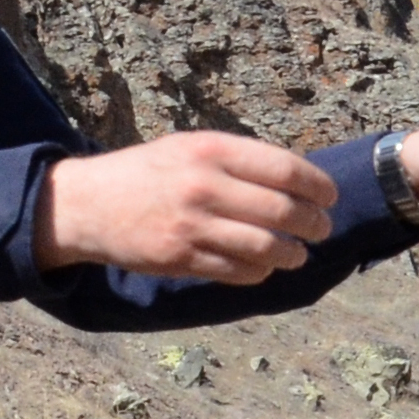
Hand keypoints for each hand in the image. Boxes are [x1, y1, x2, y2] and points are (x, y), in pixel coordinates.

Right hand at [31, 133, 334, 282]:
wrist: (88, 204)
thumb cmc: (147, 172)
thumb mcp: (190, 146)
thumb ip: (238, 159)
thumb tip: (296, 179)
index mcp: (210, 150)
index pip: (285, 169)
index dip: (318, 187)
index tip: (329, 197)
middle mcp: (203, 186)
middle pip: (282, 211)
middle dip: (313, 224)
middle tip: (321, 228)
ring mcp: (192, 226)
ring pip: (265, 247)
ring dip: (293, 254)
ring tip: (298, 253)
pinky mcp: (180, 259)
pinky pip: (238, 272)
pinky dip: (260, 272)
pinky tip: (264, 266)